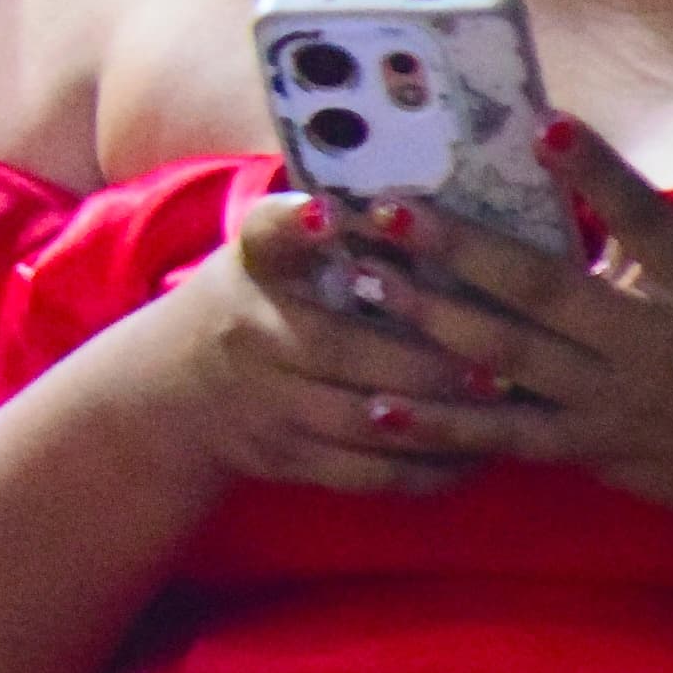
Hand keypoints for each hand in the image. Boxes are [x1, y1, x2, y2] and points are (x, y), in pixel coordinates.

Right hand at [126, 188, 494, 495]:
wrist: (170, 391)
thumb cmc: (255, 303)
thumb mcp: (268, 254)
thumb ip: (325, 229)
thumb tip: (428, 199)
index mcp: (254, 264)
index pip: (267, 233)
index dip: (296, 224)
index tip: (328, 213)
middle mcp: (251, 330)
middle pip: (339, 349)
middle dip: (424, 360)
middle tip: (500, 362)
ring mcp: (264, 401)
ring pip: (359, 421)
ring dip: (438, 421)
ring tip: (502, 408)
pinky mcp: (283, 457)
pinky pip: (362, 474)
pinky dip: (423, 470)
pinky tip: (474, 454)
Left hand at [349, 116, 672, 551]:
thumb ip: (671, 233)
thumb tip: (588, 187)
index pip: (645, 219)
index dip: (596, 174)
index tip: (543, 126)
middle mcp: (648, 342)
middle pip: (542, 289)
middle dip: (458, 248)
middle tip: (385, 210)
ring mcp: (612, 402)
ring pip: (507, 359)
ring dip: (429, 319)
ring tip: (362, 282)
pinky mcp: (590, 450)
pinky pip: (507, 438)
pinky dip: (444, 426)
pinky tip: (381, 409)